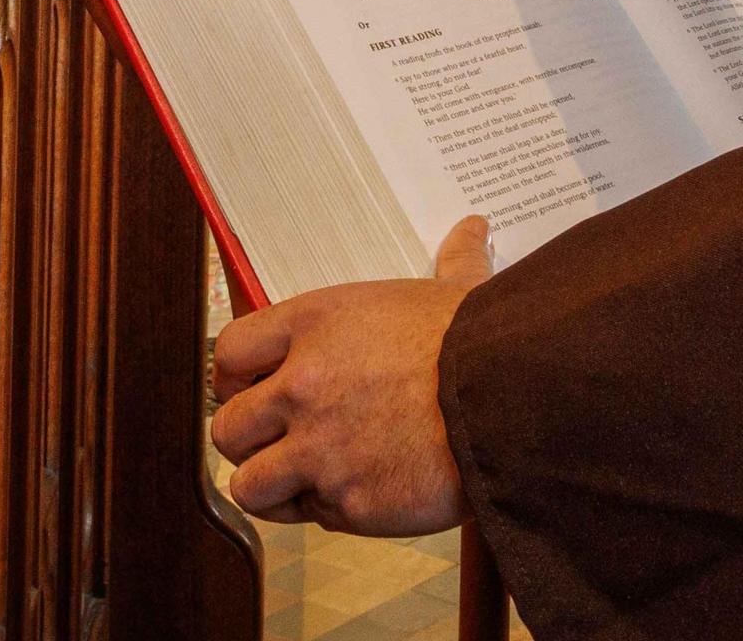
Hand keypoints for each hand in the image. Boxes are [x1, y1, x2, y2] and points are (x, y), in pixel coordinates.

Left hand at [208, 216, 491, 533]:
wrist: (516, 401)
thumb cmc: (482, 341)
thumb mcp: (456, 288)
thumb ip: (452, 259)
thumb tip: (473, 228)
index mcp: (314, 323)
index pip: (228, 352)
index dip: (236, 378)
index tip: (257, 389)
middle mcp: (302, 386)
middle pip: (226, 428)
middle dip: (251, 439)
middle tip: (283, 440)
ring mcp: (320, 449)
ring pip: (249, 485)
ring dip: (275, 486)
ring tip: (308, 479)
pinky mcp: (346, 502)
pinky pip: (310, 516)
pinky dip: (329, 511)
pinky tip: (361, 491)